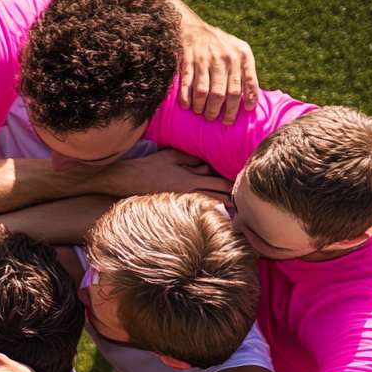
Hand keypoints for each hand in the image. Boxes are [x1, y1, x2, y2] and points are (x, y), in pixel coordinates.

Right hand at [99, 147, 231, 199]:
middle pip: (215, 198)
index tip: (241, 188)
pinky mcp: (173, 206)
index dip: (231, 187)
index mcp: (190, 180)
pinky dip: (204, 211)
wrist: (128, 181)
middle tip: (243, 204)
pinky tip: (211, 215)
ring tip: (232, 212)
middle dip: (230, 200)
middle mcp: (188, 193)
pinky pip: (193, 209)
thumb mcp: (171, 156)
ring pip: (205, 206)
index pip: (218, 184)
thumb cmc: (149, 166)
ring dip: (219, 208)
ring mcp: (181, 202)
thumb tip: (205, 165)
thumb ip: (190, 159)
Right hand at [179, 23, 259, 124]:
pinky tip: (187, 106)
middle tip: (219, 120)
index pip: (249, 82)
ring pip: (204, 93)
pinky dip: (186, 99)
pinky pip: (187, 85)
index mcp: (241, 54)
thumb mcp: (239, 52)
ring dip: (202, 108)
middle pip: (225, 93)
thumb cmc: (220, 46)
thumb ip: (246, 72)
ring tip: (202, 113)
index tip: (246, 111)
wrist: (195, 29)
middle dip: (223, 111)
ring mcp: (206, 59)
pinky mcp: (188, 60)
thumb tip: (250, 102)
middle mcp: (225, 56)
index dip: (249, 100)